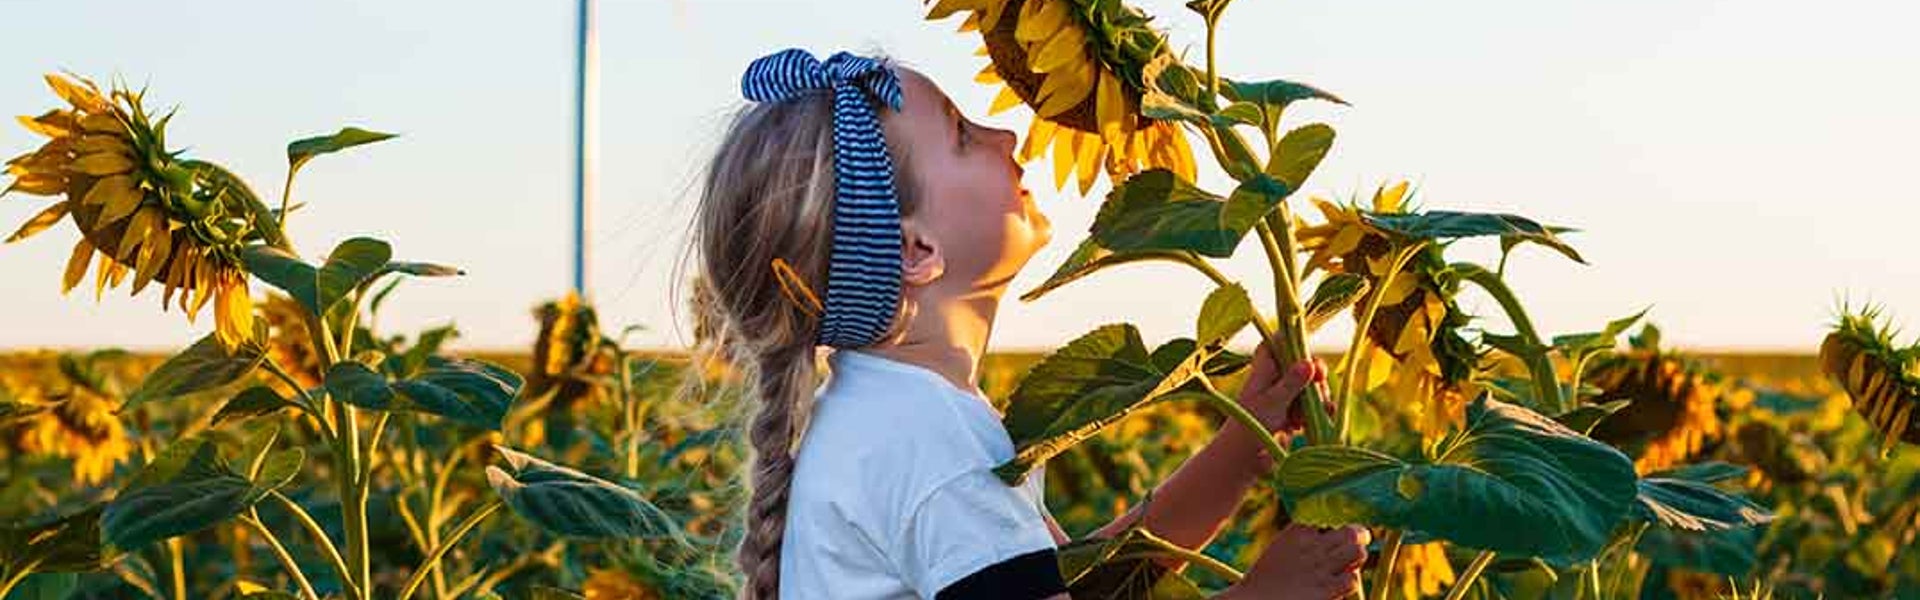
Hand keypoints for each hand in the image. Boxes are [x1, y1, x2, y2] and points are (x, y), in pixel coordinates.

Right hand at [1224, 524, 1368, 599]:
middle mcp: (1310, 546)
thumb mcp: (1282, 547)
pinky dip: (1348, 583)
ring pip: (1358, 551)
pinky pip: (1352, 579)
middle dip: (1359, 538)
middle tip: (1356, 546)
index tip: (1335, 536)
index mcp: (1297, 532)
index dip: (1338, 526)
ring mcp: (1319, 568)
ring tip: (1347, 567)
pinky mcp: (1325, 590)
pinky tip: (1336, 587)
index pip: (1332, 517)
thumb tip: (1331, 538)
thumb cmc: (1266, 578)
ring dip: (1357, 559)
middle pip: (1352, 532)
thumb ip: (1304, 540)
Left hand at [1235, 344, 1329, 434]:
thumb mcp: (1272, 402)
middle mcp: (1275, 378)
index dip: (1295, 344)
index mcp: (1264, 368)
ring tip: (1301, 419)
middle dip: (1314, 379)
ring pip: (1313, 387)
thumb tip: (1309, 362)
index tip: (1309, 360)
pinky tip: (1306, 425)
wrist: (1242, 458)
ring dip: (1315, 401)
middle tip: (1317, 389)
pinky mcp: (1294, 413)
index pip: (1278, 343)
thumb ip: (1291, 382)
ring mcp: (1286, 395)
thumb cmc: (1250, 426)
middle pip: (1304, 364)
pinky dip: (1315, 414)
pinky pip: (1315, 406)